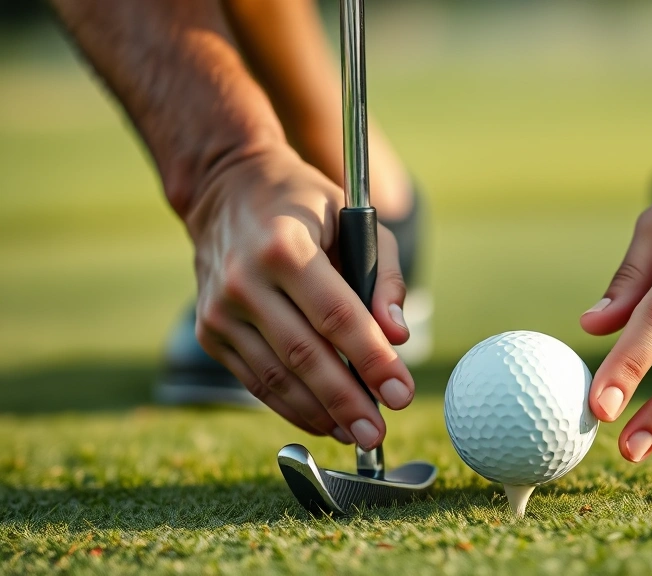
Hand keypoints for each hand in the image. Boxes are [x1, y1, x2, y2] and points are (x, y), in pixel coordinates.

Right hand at [185, 143, 413, 449]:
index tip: (401, 393)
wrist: (225, 190)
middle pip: (304, 355)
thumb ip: (384, 278)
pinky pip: (256, 380)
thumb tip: (398, 338)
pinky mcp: (210, 332)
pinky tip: (324, 421)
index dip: (371, 359)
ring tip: (356, 434)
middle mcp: (245, 280)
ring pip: (277, 377)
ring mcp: (220, 309)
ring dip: (320, 413)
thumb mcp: (356, 220)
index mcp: (285, 246)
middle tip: (378, 433)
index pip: (336, 316)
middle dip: (347, 400)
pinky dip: (291, 406)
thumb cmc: (305, 206)